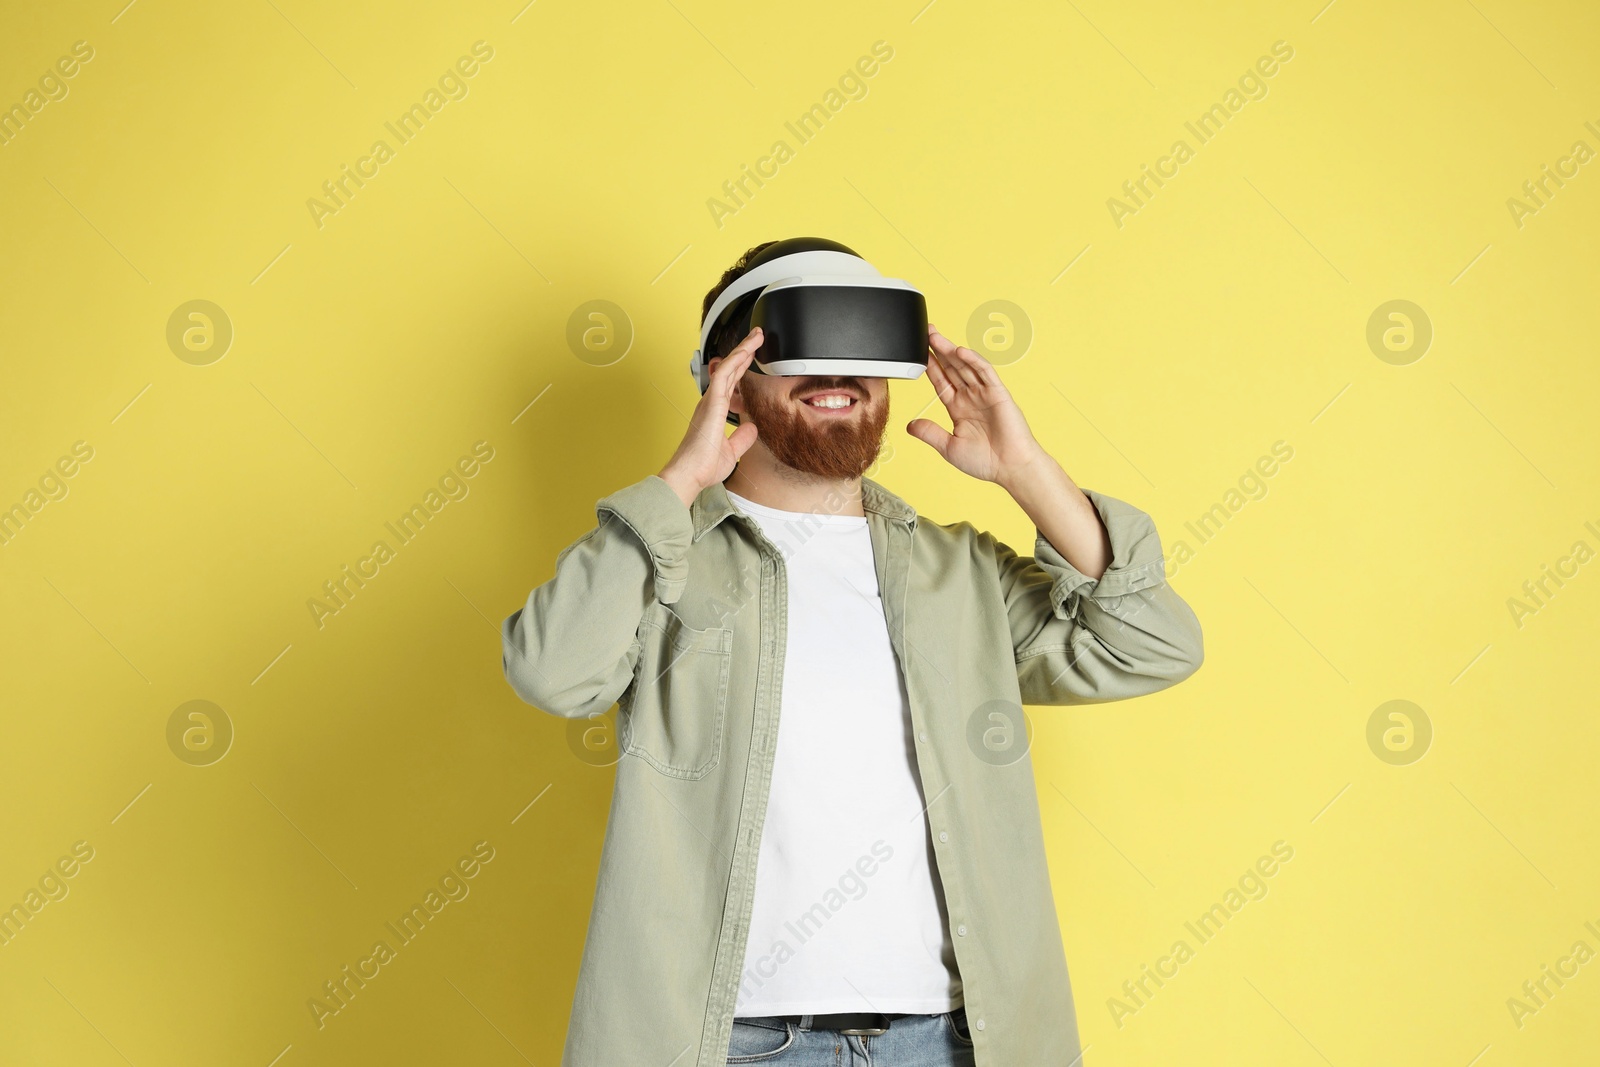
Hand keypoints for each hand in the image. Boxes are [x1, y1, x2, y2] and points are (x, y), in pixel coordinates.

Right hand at [658, 327, 761, 506]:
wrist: (689, 475)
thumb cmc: (703, 466)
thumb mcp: (731, 451)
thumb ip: (742, 438)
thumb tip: (751, 426)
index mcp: (714, 412)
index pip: (731, 384)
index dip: (742, 367)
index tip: (752, 356)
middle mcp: (710, 403)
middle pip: (730, 370)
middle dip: (744, 352)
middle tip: (757, 337)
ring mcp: (710, 401)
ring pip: (728, 367)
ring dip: (743, 350)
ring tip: (756, 336)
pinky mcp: (712, 403)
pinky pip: (724, 375)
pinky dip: (735, 361)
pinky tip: (746, 351)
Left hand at [907, 323, 1045, 485]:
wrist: (1011, 468)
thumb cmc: (986, 461)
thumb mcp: (949, 447)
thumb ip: (930, 433)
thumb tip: (909, 426)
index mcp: (959, 408)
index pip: (941, 381)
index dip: (931, 366)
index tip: (919, 353)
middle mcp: (971, 397)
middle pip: (952, 368)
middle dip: (939, 350)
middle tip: (926, 333)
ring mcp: (985, 393)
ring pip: (965, 366)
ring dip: (951, 350)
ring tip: (936, 336)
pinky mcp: (998, 393)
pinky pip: (985, 372)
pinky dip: (973, 360)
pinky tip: (960, 351)